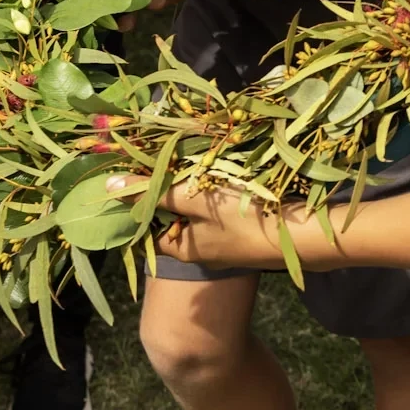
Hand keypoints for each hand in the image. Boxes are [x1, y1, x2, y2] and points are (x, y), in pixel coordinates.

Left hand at [104, 174, 293, 270]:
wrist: (300, 236)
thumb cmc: (241, 218)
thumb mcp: (192, 199)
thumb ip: (154, 192)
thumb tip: (109, 187)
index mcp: (182, 248)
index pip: (148, 224)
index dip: (142, 198)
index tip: (140, 168)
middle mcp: (200, 250)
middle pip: (175, 216)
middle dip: (172, 188)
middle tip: (172, 158)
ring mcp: (225, 243)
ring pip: (199, 211)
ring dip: (196, 187)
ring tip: (197, 160)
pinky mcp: (245, 232)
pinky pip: (221, 212)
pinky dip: (217, 192)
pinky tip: (224, 173)